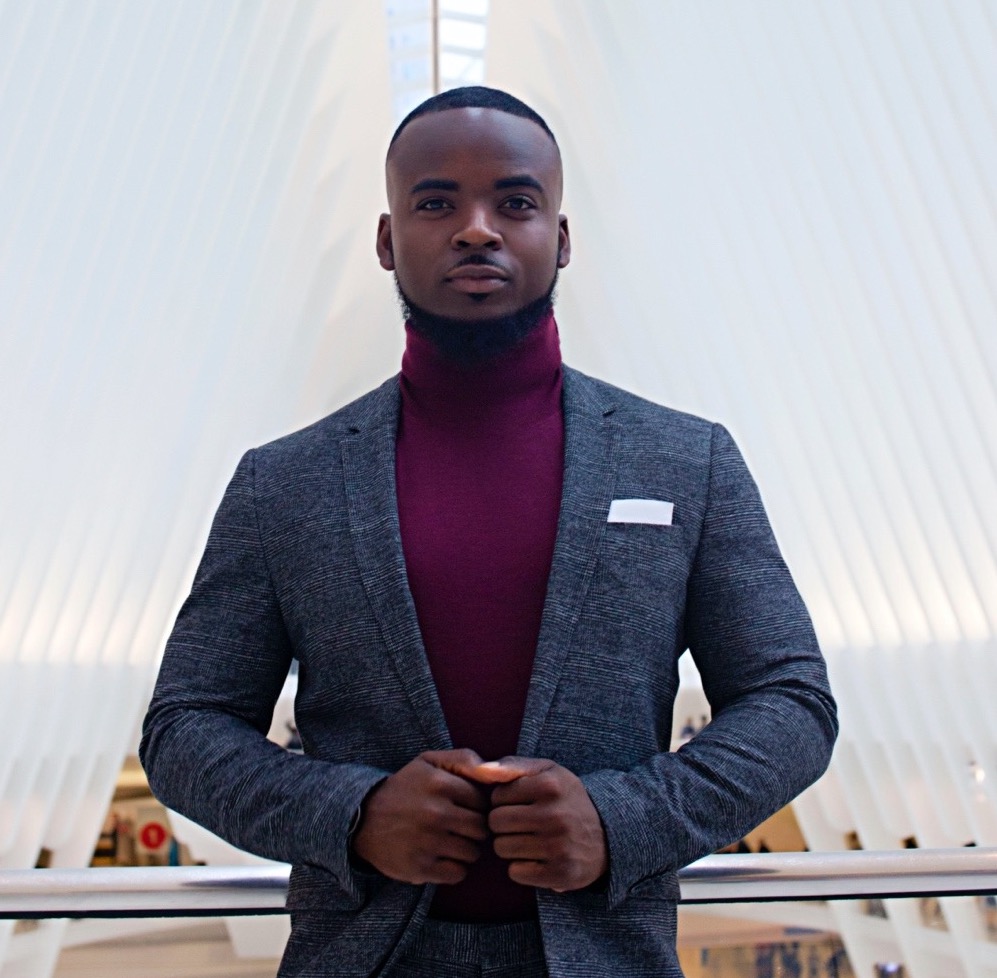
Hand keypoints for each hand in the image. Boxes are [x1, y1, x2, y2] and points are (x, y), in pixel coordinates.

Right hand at [351, 749, 488, 884]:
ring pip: (473, 853)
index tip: (462, 806)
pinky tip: (441, 857)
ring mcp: (428, 842)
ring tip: (450, 841)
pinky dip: (455, 868)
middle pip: (482, 829)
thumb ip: (465, 760)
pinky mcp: (420, 868)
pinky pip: (458, 873)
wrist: (363, 818)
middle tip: (459, 827)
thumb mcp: (430, 762)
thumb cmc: (406, 788)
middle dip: (475, 829)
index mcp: (440, 784)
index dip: (476, 805)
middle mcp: (435, 813)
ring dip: (466, 849)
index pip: (483, 801)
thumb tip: (497, 770)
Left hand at [464, 756, 609, 892]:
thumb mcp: (547, 772)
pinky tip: (536, 859)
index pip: (496, 796)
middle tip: (520, 824)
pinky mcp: (560, 873)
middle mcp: (555, 815)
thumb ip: (512, 765)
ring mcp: (558, 846)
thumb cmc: (566, 799)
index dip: (503, 801)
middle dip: (502, 824)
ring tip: (528, 840)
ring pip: (502, 848)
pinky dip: (520, 867)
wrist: (607, 836)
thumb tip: (480, 770)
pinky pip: (515, 872)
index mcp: (550, 785)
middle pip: (495, 823)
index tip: (520, 804)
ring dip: (509, 845)